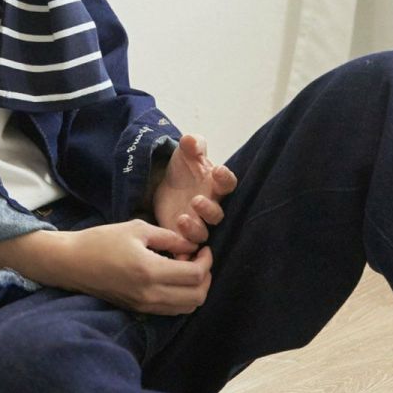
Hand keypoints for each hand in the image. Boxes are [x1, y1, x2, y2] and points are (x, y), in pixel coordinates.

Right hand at [57, 218, 214, 314]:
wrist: (72, 263)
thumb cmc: (101, 241)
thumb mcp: (137, 229)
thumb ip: (169, 237)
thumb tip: (192, 244)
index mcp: (150, 270)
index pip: (195, 275)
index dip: (206, 261)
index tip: (203, 248)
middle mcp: (150, 294)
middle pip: (197, 297)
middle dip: (206, 278)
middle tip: (199, 259)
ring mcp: (144, 305)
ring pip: (186, 308)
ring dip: (194, 289)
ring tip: (185, 268)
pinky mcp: (138, 310)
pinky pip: (171, 310)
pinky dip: (181, 297)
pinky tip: (171, 279)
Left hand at [151, 133, 237, 260]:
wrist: (165, 183)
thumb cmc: (184, 168)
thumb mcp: (186, 152)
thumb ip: (192, 145)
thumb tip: (190, 140)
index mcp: (216, 185)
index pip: (228, 183)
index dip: (225, 179)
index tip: (217, 171)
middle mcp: (211, 207)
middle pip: (217, 215)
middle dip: (209, 210)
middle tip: (196, 200)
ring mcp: (198, 223)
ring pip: (203, 233)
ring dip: (194, 229)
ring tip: (182, 218)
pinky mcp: (182, 236)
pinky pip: (187, 248)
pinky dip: (184, 253)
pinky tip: (178, 251)